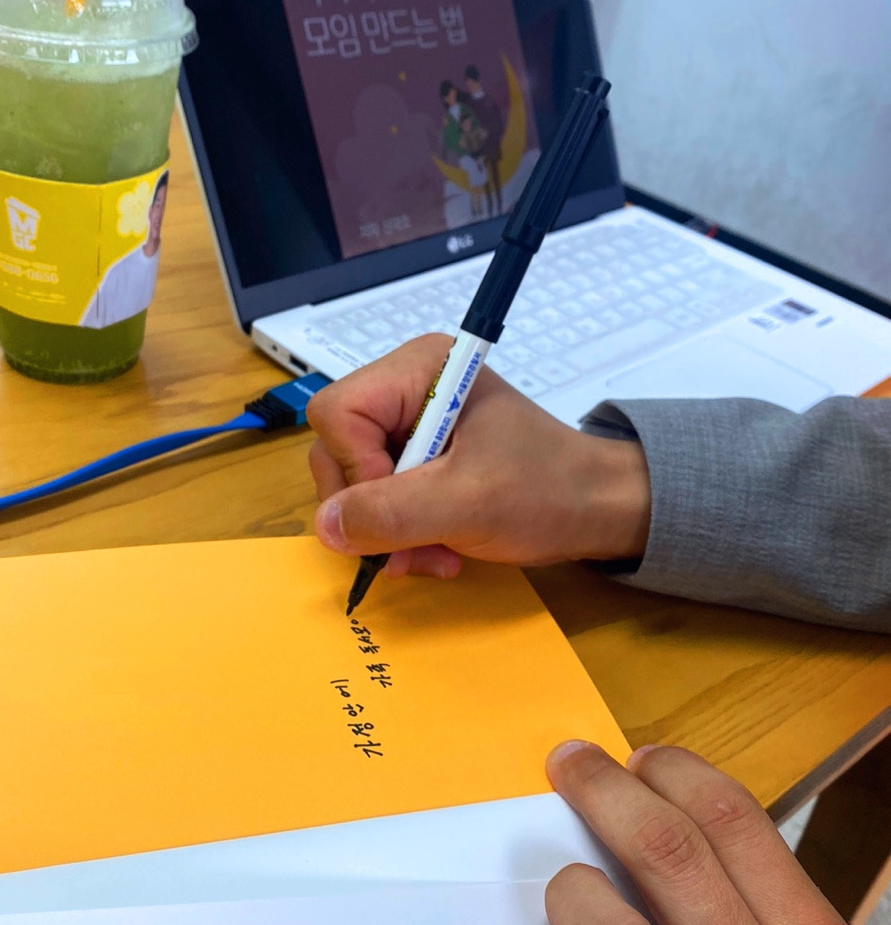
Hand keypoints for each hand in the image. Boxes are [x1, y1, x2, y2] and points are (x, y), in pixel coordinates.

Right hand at [307, 335, 650, 579]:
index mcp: (418, 370)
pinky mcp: (417, 457)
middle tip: (412, 550)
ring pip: (353, 483)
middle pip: (337, 450)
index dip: (357, 469)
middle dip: (371, 511)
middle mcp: (406, 388)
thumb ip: (392, 512)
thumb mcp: (468, 503)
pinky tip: (437, 549)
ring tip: (434, 554)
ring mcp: (409, 424)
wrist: (598, 508)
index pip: (338, 414)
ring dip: (386, 532)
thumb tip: (325, 525)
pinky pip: (377, 498)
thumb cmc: (548, 491)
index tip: (401, 506)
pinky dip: (398, 533)